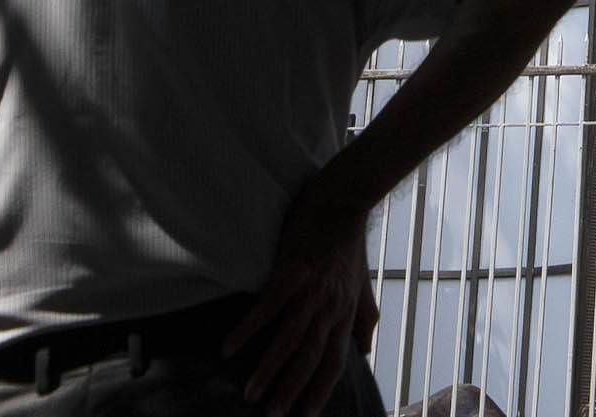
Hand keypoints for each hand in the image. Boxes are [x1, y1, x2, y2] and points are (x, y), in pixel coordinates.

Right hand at [226, 169, 380, 416]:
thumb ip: (364, 318)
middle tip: (272, 416)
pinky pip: (267, 308)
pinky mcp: (292, 272)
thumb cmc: (347, 244)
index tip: (304, 416)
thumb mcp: (362, 286)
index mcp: (344, 314)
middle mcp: (331, 308)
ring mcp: (312, 291)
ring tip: (251, 394)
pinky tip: (229, 347)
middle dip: (291, 390)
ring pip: (290, 340)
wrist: (342, 200)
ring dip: (269, 370)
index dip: (319, 391)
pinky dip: (248, 330)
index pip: (334, 362)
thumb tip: (365, 351)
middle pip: (310, 359)